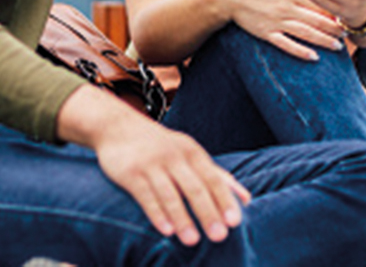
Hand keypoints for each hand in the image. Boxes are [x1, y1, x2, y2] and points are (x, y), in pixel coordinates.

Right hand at [60, 87, 250, 245]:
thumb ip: (217, 175)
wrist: (118, 126)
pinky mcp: (131, 172)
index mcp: (192, 153)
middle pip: (195, 187)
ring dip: (182, 218)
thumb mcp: (190, 154)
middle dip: (208, 212)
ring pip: (170, 194)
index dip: (225, 200)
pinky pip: (145, 195)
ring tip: (192, 241)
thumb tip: (247, 199)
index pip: (213, 178)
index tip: (235, 222)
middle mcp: (174, 157)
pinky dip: (156, 213)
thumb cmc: (161, 146)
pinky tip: (166, 231)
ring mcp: (152, 164)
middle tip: (219, 236)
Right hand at [218, 0, 343, 60]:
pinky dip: (301, 52)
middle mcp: (288, 7)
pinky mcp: (267, 33)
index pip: (320, 1)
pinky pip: (287, 45)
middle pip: (317, 20)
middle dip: (335, 28)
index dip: (335, 8)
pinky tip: (314, 57)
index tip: (346, 14)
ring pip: (306, 33)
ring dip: (324, 41)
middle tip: (347, 33)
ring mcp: (277, 21)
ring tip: (337, 46)